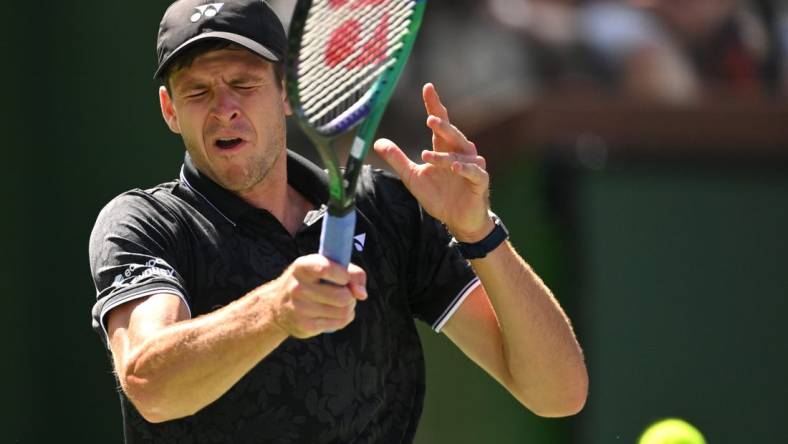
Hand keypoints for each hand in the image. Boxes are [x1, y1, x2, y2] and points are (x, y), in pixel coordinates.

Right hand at [267, 254, 366, 337]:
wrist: (277, 306)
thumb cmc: (310, 282)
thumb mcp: (325, 267)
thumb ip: (351, 272)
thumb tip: (362, 294)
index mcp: (302, 266)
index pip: (327, 268)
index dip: (344, 275)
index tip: (344, 278)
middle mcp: (298, 287)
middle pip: (343, 296)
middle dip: (350, 295)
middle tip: (344, 293)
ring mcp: (300, 308)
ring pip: (344, 310)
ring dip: (349, 307)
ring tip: (340, 303)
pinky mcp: (305, 326)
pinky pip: (339, 323)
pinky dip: (344, 318)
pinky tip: (335, 313)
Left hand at [374, 83, 493, 241]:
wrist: (458, 220)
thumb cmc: (439, 196)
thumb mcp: (412, 177)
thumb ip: (397, 159)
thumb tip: (377, 142)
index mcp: (445, 148)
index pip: (440, 122)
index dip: (434, 105)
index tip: (427, 88)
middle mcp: (461, 153)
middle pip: (452, 134)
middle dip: (443, 125)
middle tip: (429, 119)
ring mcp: (472, 166)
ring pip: (460, 154)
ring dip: (444, 155)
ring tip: (426, 155)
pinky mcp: (480, 182)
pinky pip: (475, 172)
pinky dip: (466, 168)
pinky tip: (455, 167)